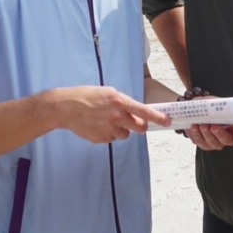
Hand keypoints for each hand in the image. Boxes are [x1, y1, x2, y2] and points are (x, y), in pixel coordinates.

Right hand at [53, 86, 170, 143]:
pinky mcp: (102, 139)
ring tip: (107, 121)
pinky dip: (109, 134)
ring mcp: (109, 129)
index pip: (144, 112)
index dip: (158, 118)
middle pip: (140, 128)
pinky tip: (98, 126)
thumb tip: (137, 112)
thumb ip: (123, 103)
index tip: (168, 121)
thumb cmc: (87, 96)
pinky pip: (113, 139)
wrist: (65, 108)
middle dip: (139, 126)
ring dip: (122, 130)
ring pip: (126, 135)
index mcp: (120, 101)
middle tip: (132, 121)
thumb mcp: (108, 93)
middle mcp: (117, 116)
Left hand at [177, 90, 232, 150]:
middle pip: (228, 140)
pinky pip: (201, 143)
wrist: (196, 109)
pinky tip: (194, 128)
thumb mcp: (216, 102)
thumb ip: (220, 105)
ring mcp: (216, 142)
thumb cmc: (210, 106)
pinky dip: (197, 136)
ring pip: (214, 144)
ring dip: (207, 135)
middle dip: (220, 134)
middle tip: (213, 126)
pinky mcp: (204, 144)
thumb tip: (219, 106)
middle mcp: (227, 137)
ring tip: (201, 125)